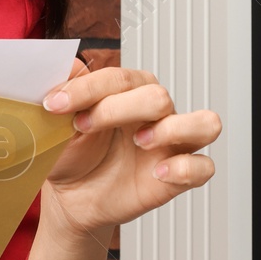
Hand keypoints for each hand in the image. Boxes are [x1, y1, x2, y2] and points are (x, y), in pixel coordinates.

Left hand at [38, 63, 220, 239]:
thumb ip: (63, 89)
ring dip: (173, 129)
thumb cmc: (71, 155)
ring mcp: (172, 143)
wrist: (72, 198)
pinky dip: (185, 168)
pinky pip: (204, 167)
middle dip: (117, 110)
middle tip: (84, 126)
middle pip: (158, 96)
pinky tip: (158, 173)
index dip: (87, 89)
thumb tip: (67, 61)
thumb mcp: (56, 122)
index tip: (55, 104)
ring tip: (140, 141)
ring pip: (205, 123)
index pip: (119, 78)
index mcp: (129, 91)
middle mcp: (156, 112)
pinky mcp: (180, 175)